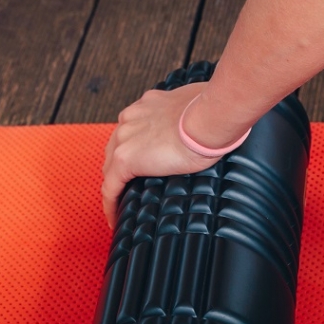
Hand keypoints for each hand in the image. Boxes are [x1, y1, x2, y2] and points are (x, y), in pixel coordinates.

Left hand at [101, 82, 222, 228]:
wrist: (208, 118)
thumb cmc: (213, 115)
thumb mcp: (199, 111)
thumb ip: (194, 120)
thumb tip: (209, 131)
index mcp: (149, 106)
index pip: (133, 129)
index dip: (135, 147)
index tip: (143, 160)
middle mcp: (132, 118)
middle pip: (116, 146)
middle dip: (119, 166)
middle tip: (129, 186)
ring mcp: (125, 137)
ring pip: (110, 167)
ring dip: (115, 184)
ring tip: (121, 204)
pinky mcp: (124, 159)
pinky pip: (110, 187)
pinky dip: (110, 204)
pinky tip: (114, 218)